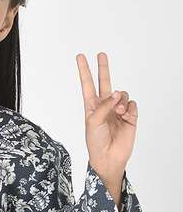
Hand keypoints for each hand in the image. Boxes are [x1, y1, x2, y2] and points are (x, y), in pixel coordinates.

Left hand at [76, 51, 136, 177]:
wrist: (108, 157)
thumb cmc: (95, 141)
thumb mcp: (93, 121)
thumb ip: (104, 105)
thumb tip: (117, 94)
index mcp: (91, 106)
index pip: (88, 84)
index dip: (84, 71)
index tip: (80, 56)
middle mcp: (105, 106)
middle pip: (105, 82)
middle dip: (103, 68)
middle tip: (101, 54)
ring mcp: (118, 110)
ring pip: (122, 94)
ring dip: (120, 100)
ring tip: (117, 112)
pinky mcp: (130, 116)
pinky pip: (132, 103)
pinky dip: (129, 107)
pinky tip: (125, 115)